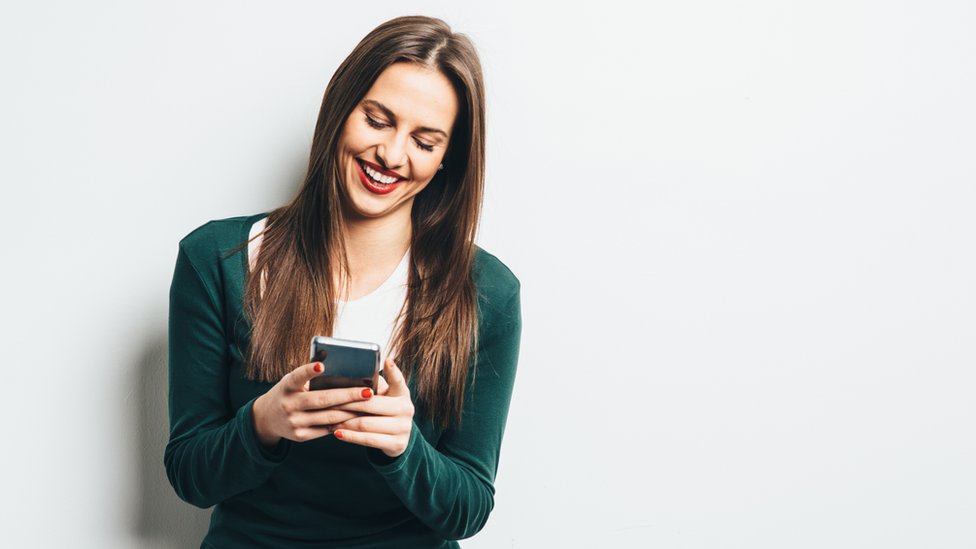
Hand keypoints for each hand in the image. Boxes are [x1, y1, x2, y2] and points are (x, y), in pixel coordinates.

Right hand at [252, 361, 376, 446]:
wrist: (266, 419)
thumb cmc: (288, 393)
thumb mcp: (292, 381)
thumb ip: (308, 373)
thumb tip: (328, 355)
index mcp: (286, 386)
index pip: (297, 377)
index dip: (308, 371)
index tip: (321, 365)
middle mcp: (288, 405)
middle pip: (322, 399)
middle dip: (348, 395)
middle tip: (368, 391)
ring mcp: (294, 422)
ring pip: (328, 417)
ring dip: (351, 411)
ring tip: (368, 405)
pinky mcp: (300, 436)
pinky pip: (326, 429)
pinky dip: (342, 423)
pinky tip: (356, 417)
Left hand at [329, 358, 414, 457]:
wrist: (397, 439)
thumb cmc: (383, 412)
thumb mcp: (383, 397)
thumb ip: (372, 387)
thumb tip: (348, 378)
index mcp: (402, 394)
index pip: (398, 380)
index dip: (393, 371)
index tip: (387, 360)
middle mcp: (406, 409)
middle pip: (371, 404)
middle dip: (347, 404)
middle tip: (329, 403)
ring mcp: (403, 427)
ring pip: (366, 423)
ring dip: (344, 422)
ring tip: (329, 420)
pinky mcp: (396, 444)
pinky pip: (368, 440)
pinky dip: (350, 436)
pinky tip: (337, 433)